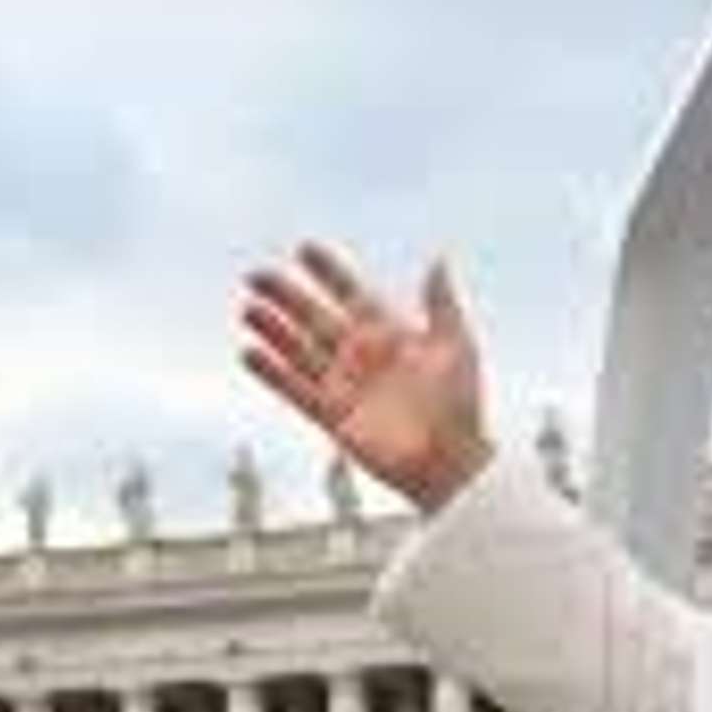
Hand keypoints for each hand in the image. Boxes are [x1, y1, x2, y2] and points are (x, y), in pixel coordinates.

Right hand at [239, 241, 492, 510]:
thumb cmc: (462, 405)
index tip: (305, 249)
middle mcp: (362, 357)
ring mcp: (345, 386)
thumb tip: (438, 260)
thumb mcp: (456, 347)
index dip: (330, 273)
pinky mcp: (332, 417)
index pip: (352, 295)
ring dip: (273, 330)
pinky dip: (272, 373)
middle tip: (257, 275)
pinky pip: (295, 391)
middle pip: (315, 318)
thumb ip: (442, 304)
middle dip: (287, 296)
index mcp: (391, 336)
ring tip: (249, 309)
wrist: (452, 461)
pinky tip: (249, 352)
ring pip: (299, 351)